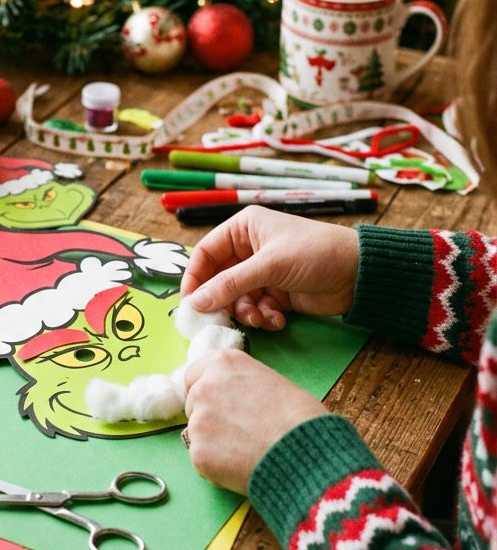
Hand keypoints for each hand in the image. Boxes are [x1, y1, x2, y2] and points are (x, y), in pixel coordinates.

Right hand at [180, 206, 358, 330]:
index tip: (190, 303)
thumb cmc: (315, 253)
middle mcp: (249, 249)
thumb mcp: (270, 266)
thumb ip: (230, 284)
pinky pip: (256, 308)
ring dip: (245, 312)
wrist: (359, 273)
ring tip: (261, 319)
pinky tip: (278, 319)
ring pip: (237, 298)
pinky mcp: (277, 293)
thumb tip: (195, 302)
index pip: (206, 253)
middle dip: (222, 300)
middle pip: (219, 279)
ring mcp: (263, 272)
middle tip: (220, 320)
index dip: (195, 277)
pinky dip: (263, 317)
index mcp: (244, 228)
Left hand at [184, 349, 326, 494]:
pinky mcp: (198, 453)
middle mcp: (205, 387)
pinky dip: (217, 467)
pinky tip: (243, 467)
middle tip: (239, 434)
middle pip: (193, 405)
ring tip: (248, 452)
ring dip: (214, 444)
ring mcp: (198, 421)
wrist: (305, 453)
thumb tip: (235, 401)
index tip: (218, 406)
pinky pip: (202, 461)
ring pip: (197, 435)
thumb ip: (242, 386)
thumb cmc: (301, 419)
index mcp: (224, 364)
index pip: (194, 376)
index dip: (207, 393)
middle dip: (209, 419)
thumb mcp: (272, 383)